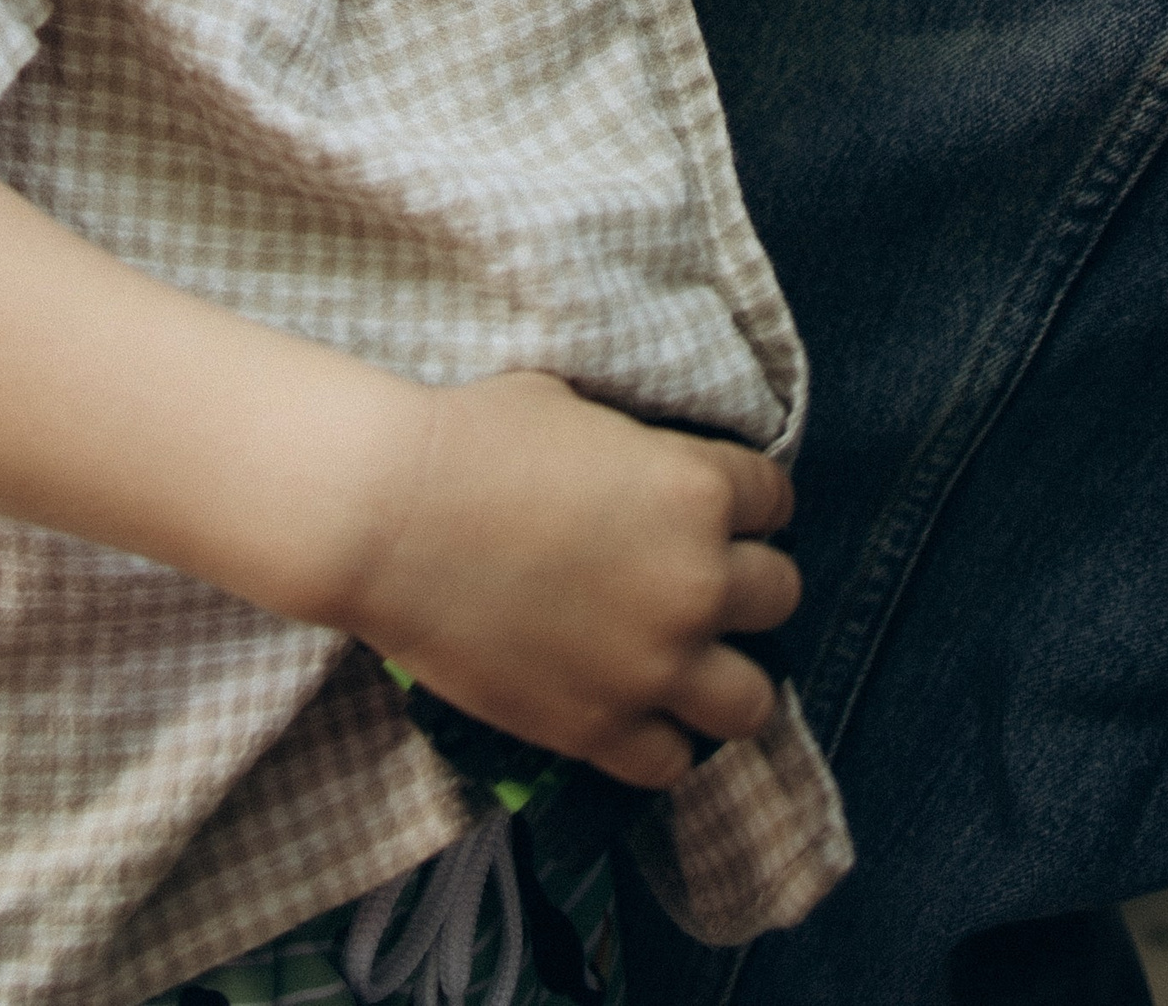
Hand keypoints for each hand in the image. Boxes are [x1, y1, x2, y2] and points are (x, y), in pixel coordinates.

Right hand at [338, 369, 799, 787]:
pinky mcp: (599, 728)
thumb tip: (645, 462)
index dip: (745, 499)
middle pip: (780, 596)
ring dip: (726, 675)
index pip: (774, 499)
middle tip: (698, 578)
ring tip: (688, 661)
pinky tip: (631, 706)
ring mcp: (652, 665)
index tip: (718, 507)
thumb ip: (635, 444)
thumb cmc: (471, 438)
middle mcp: (696, 581)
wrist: (387, 517)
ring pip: (752, 700)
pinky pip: (672, 762)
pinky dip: (660, 738)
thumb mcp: (574, 405)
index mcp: (695, 487)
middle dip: (745, 582)